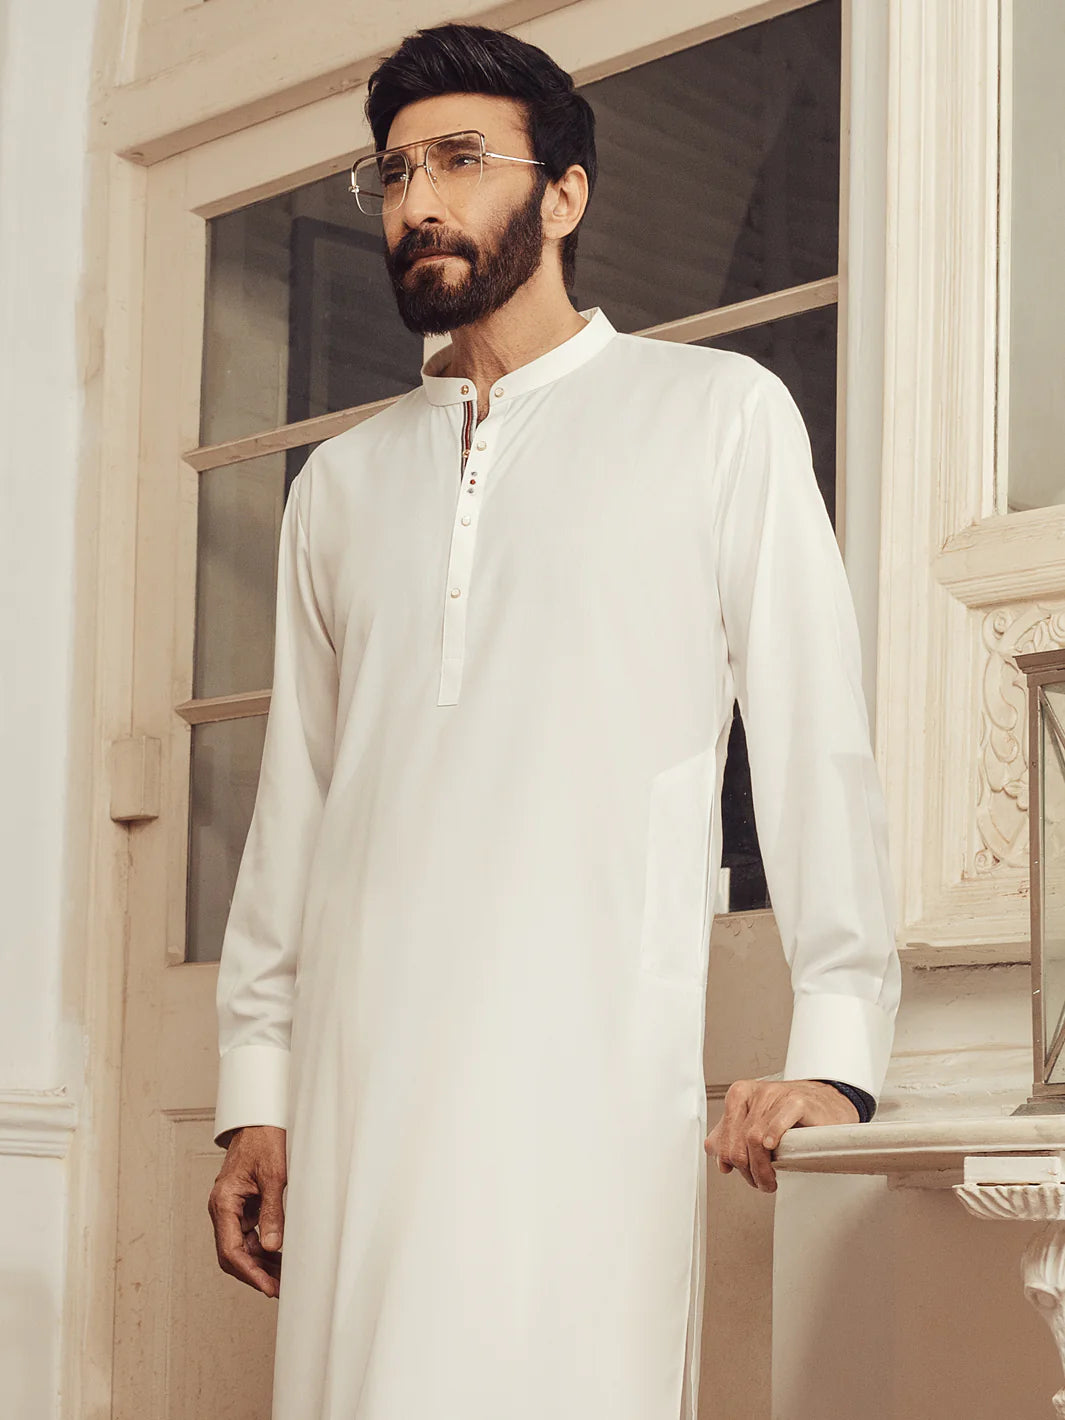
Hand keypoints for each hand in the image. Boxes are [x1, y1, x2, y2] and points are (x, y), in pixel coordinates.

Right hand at [207, 1124, 286, 1297]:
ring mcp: (231, 1209)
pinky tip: (280, 1257)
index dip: (250, 1273)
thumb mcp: (274, 1176)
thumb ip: (273, 1212)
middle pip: (232, 1254)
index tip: (268, 1287)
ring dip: (260, 1264)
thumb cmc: (263, 1141)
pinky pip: (248, 1235)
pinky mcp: (241, 1206)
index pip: (230, 1250)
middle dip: (254, 1274)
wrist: (258, 1120)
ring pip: (241, 1247)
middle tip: (278, 1289)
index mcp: (223, 1202)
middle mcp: (222, 1209)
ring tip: (283, 1278)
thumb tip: (272, 1247)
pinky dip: (262, 1248)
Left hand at [704, 1078, 859, 1192]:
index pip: (723, 1136)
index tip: (741, 1173)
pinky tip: (774, 1150)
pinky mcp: (797, 1101)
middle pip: (738, 1140)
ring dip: (762, 1167)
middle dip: (747, 1169)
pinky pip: (779, 1120)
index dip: (730, 1161)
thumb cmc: (790, 1118)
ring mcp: (776, 1094)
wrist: (825, 1106)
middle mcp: (755, 1093)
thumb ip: (732, 1138)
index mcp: (738, 1096)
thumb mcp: (755, 1125)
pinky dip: (773, 1137)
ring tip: (770, 1179)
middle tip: (759, 1182)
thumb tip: (719, 1158)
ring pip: (755, 1137)